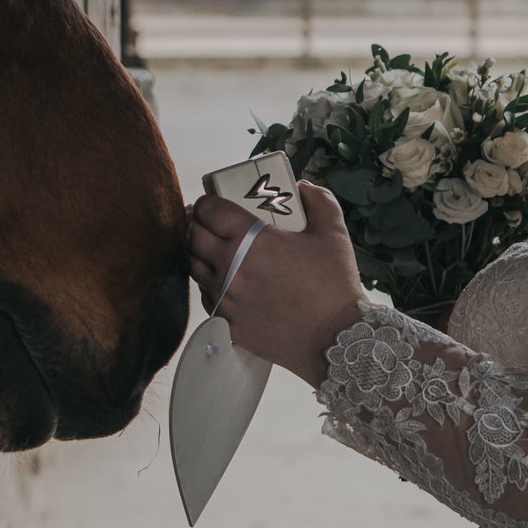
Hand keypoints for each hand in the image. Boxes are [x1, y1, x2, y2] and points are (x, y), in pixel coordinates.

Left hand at [187, 182, 368, 386]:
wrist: (333, 339)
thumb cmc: (334, 285)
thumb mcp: (334, 233)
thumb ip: (319, 201)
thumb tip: (302, 187)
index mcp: (251, 239)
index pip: (208, 210)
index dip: (206, 201)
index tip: (212, 201)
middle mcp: (229, 267)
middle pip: (193, 235)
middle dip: (197, 223)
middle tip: (208, 221)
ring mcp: (225, 297)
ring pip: (194, 266)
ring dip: (199, 253)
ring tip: (212, 248)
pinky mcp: (226, 322)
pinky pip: (205, 295)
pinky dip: (209, 283)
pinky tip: (223, 279)